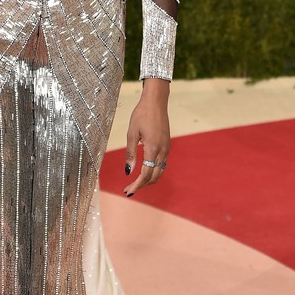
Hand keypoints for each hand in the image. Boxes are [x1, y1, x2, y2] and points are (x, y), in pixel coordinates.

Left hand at [124, 79, 170, 195]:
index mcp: (152, 149)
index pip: (145, 174)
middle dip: (141, 185)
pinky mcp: (167, 146)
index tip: (127, 191)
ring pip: (159, 172)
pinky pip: (162, 164)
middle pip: (154, 176)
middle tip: (128, 190)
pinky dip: (153, 171)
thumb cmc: (141, 115)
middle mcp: (162, 151)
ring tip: (135, 183)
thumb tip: (128, 172)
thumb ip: (130, 154)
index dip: (137, 185)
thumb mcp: (131, 134)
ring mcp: (167, 149)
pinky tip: (144, 171)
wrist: (156, 102)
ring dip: (148, 180)